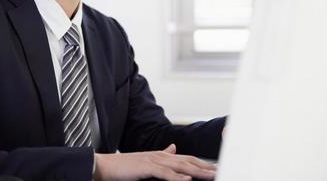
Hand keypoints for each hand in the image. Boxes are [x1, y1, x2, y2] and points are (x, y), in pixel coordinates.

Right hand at [93, 143, 215, 180]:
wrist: (105, 166)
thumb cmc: (125, 167)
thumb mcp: (147, 161)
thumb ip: (162, 155)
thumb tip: (173, 148)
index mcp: (162, 155)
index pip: (187, 159)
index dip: (202, 163)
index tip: (216, 168)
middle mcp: (161, 155)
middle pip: (188, 161)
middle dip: (206, 167)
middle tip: (221, 171)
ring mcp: (154, 160)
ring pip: (181, 167)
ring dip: (197, 171)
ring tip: (211, 175)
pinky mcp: (147, 167)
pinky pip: (165, 174)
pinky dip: (177, 178)